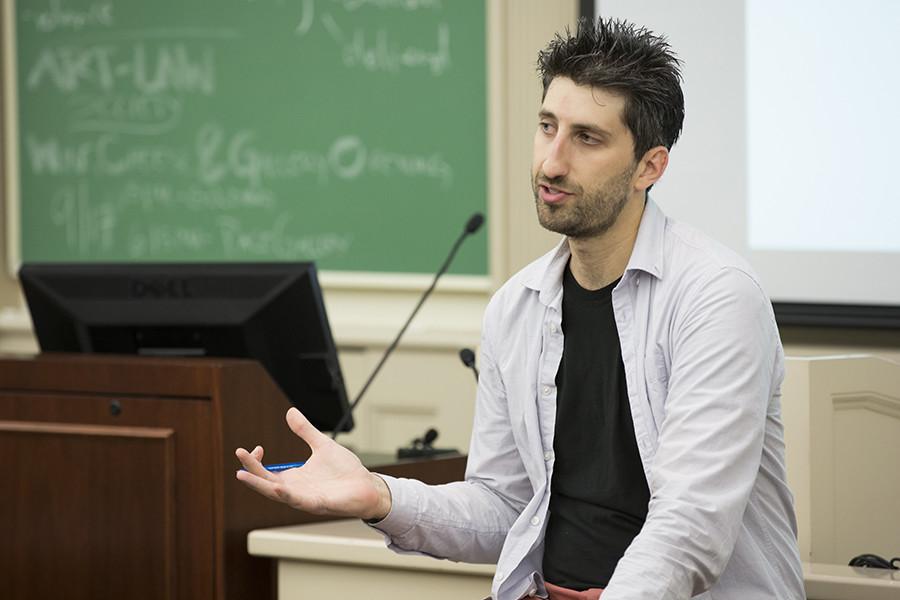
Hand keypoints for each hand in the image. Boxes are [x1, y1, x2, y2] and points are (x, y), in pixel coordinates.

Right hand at [235, 408, 391, 520]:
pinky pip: (299, 501)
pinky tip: (277, 487)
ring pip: (277, 493)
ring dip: (259, 485)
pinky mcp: (318, 503)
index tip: (255, 448)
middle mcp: (295, 490)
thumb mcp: (322, 445)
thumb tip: (290, 412)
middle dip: (250, 470)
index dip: (256, 462)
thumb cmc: (345, 470)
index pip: (266, 473)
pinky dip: (287, 495)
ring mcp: (305, 498)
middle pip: (265, 482)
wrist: (367, 486)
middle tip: (239, 455)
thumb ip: (305, 431)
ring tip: (242, 475)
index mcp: (294, 477)